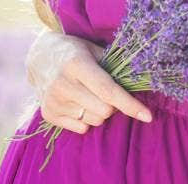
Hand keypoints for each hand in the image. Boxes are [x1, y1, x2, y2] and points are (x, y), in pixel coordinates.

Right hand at [25, 30, 152, 134]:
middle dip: (113, 106)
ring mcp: (54, 101)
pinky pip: (82, 128)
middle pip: (104, 111)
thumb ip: (113, 68)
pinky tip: (77, 103)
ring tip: (88, 96)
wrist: (39, 58)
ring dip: (98, 112)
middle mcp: (62, 85)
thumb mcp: (92, 50)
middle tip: (106, 93)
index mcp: (76, 65)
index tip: (147, 116)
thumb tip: (139, 85)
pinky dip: (85, 119)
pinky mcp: (48, 114)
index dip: (130, 104)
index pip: (108, 91)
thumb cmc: (74, 52)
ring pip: (94, 121)